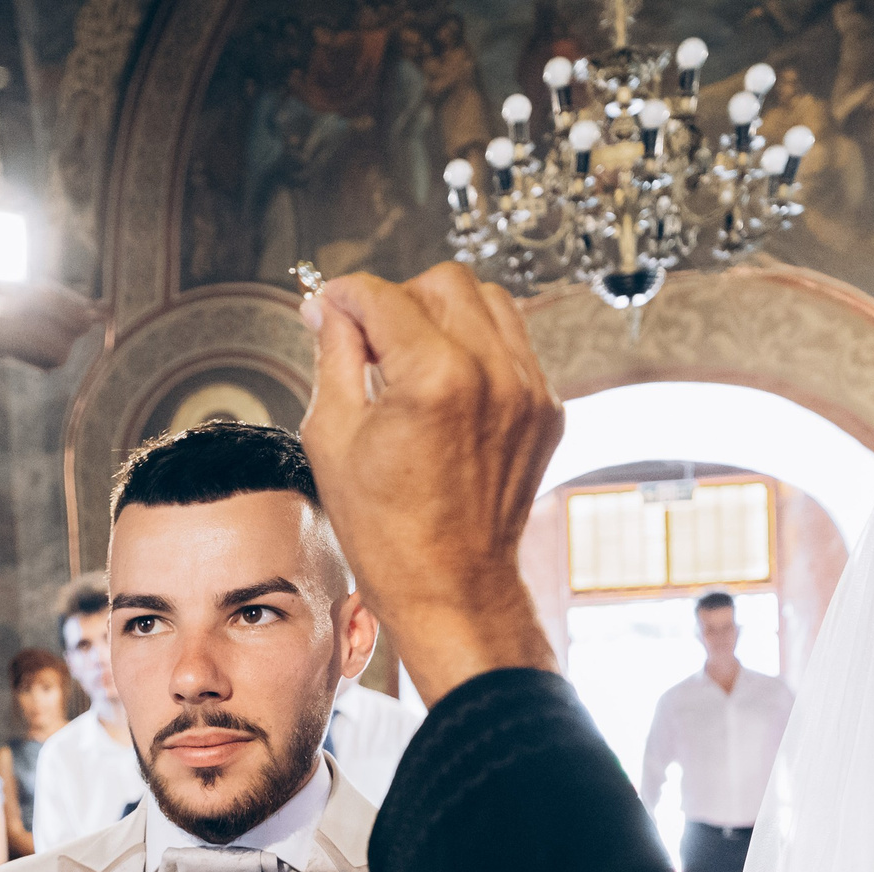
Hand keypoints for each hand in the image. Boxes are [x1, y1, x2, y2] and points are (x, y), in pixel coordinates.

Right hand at [298, 264, 562, 703]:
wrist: (452, 587)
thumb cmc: (387, 531)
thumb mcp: (332, 436)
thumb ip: (332, 354)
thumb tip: (328, 308)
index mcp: (436, 378)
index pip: (384, 295)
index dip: (345, 295)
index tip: (328, 305)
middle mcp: (493, 372)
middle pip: (442, 282)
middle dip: (397, 298)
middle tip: (368, 336)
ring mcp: (528, 390)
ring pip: (487, 301)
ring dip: (442, 314)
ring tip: (410, 358)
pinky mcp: (545, 408)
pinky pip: (511, 344)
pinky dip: (476, 348)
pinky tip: (445, 387)